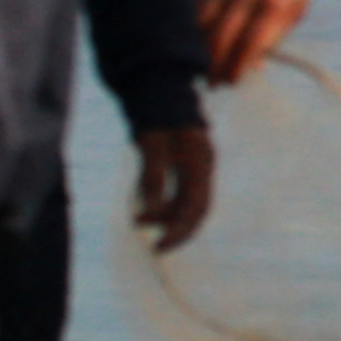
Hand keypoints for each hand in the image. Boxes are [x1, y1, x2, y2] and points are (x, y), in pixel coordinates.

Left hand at [134, 124, 218, 251]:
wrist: (159, 92)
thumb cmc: (156, 115)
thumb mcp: (151, 145)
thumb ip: (152, 176)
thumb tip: (147, 212)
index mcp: (200, 162)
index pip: (197, 207)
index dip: (181, 231)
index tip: (160, 247)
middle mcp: (202, 168)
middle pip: (196, 209)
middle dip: (177, 230)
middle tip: (155, 248)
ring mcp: (195, 168)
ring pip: (186, 203)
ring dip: (165, 216)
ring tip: (138, 220)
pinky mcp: (185, 167)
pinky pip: (178, 194)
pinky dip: (163, 205)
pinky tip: (144, 208)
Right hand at [196, 0, 320, 86]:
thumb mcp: (296, 11)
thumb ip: (274, 39)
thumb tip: (251, 69)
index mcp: (276, 5)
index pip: (250, 44)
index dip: (236, 67)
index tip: (230, 82)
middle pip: (222, 36)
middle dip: (214, 64)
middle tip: (211, 82)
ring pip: (203, 22)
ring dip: (198, 48)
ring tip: (199, 65)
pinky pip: (197, 6)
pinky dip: (193, 27)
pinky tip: (194, 42)